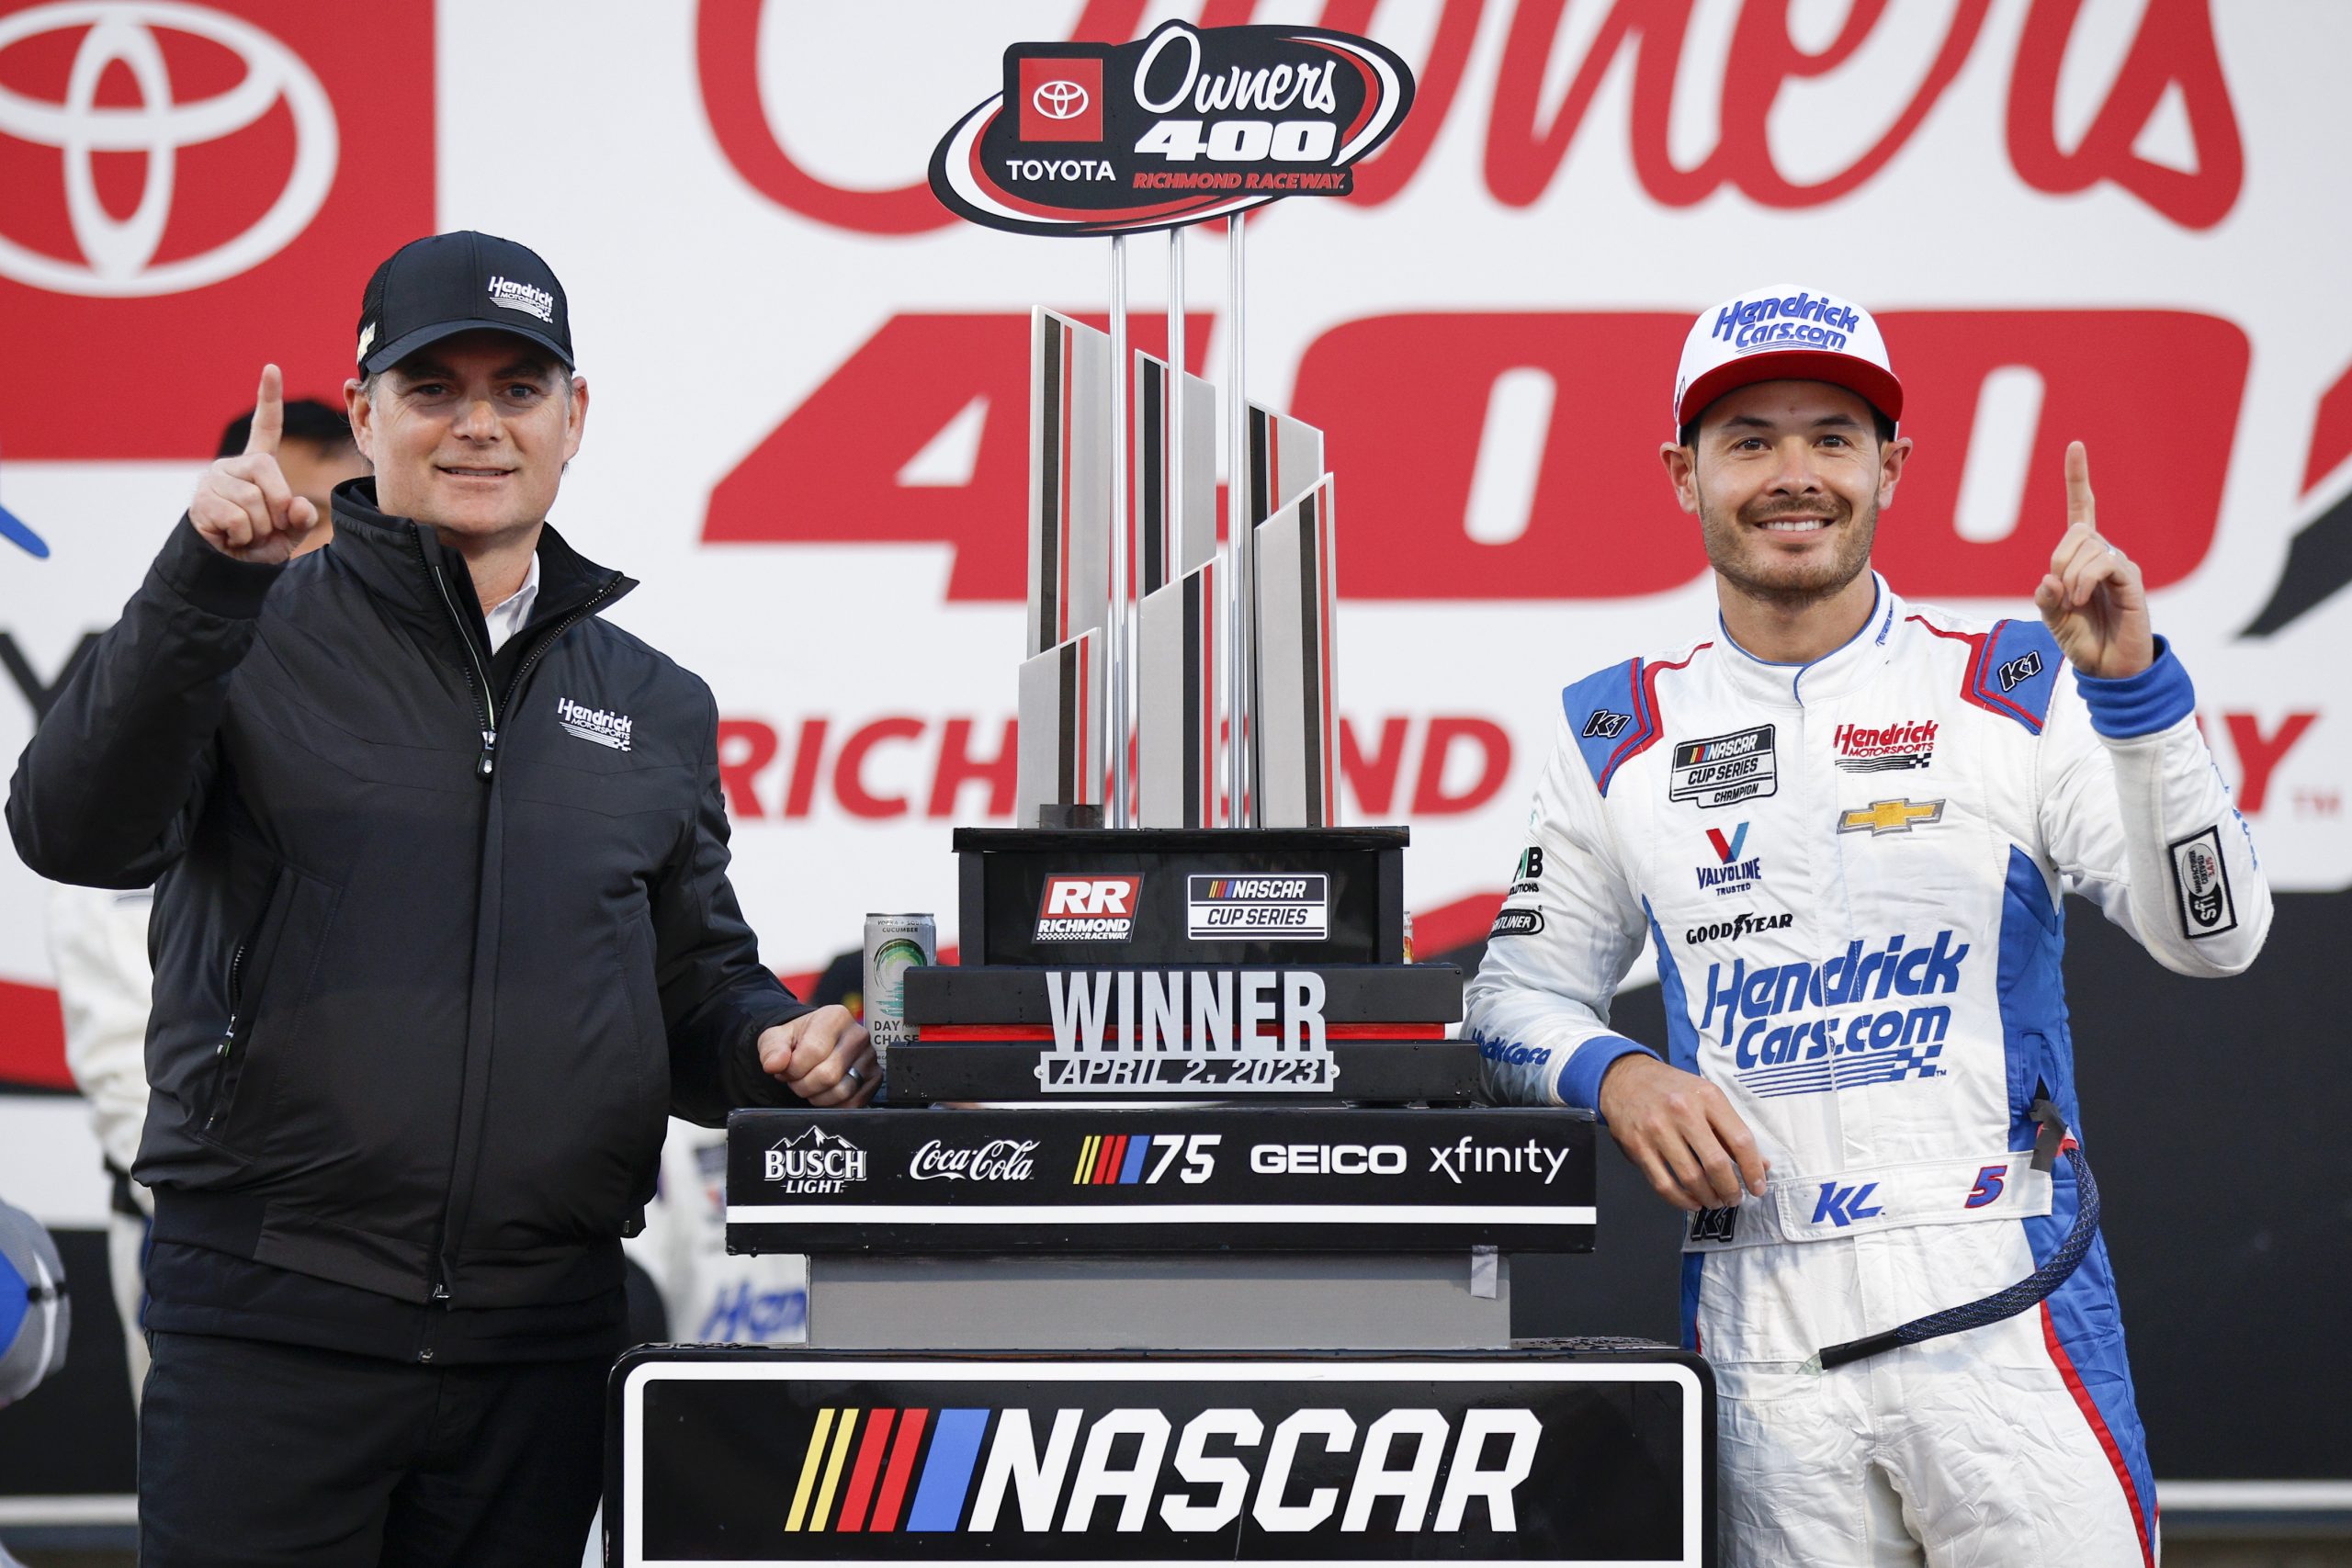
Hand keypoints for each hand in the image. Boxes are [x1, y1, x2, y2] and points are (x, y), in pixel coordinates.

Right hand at [189, 365, 321, 563]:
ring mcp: (213, 482)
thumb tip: (298, 506)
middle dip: (277, 505)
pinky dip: (243, 537)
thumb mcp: (289, 532)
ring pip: (252, 500)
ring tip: (248, 535)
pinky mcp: (200, 502)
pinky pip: (237, 519)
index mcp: (256, 468)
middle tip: (268, 527)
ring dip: (260, 528)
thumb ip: (300, 517)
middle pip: (266, 472)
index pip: (264, 428)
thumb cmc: (261, 545)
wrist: (229, 570)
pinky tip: (232, 538)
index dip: (269, 399)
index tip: (272, 368)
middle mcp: (231, 467)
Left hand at [757, 1006, 878, 1106]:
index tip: (786, 1068)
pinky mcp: (875, 1077)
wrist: (815, 1044)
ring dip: (817, 1097)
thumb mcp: (777, 1037)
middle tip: (796, 1080)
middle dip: (803, 1085)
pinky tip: (823, 1093)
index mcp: (835, 1017)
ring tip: (809, 1085)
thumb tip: (775, 1064)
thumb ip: (772, 1049)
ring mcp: (870, 1057)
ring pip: (841, 1091)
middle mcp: (858, 1035)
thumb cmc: (798, 1041)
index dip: (792, 1068)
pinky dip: (833, 1104)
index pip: (813, 1051)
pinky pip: (853, 1102)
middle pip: (828, 1074)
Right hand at [1596, 1053, 1768, 1210]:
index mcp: (1707, 1097)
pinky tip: (1692, 1202)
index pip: (1740, 1140)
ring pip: (1690, 1178)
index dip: (1753, 1169)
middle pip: (1716, 1163)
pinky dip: (1682, 1201)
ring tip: (1715, 1201)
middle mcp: (1682, 1111)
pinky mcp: (1637, 1146)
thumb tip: (1761, 1165)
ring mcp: (1657, 1130)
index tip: (1758, 1187)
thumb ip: (1732, 1130)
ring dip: (1708, 1198)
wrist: (1625, 1078)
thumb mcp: (1707, 1097)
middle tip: (1734, 1199)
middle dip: (1730, 1190)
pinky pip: (1663, 1184)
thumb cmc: (1673, 1089)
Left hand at [2033, 441, 2153, 678]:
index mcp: (2082, 558)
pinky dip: (2085, 581)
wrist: (2108, 669)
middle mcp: (2104, 555)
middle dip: (2060, 560)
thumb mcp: (2051, 617)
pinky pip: (2105, 564)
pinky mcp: (2132, 581)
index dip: (2078, 479)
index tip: (2075, 445)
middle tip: (2062, 594)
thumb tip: (2048, 578)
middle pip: (2076, 532)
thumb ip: (2045, 596)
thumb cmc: (2082, 640)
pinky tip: (2082, 601)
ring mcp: (2121, 566)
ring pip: (2089, 548)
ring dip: (2072, 578)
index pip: (2083, 510)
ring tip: (2076, 605)